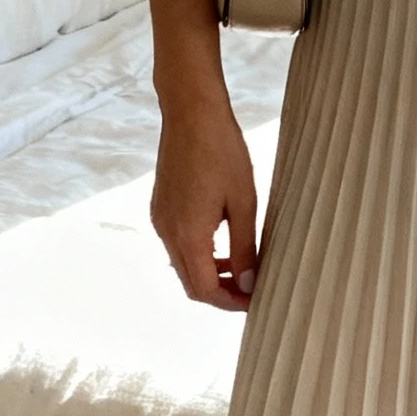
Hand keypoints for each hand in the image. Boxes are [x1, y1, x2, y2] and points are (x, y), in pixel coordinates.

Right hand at [150, 88, 259, 312]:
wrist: (191, 112)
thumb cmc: (222, 150)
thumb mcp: (244, 202)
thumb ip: (244, 248)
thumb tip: (247, 284)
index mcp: (188, 234)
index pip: (204, 290)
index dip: (230, 303)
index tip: (256, 301)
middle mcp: (167, 232)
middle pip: (191, 284)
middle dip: (221, 294)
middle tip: (252, 291)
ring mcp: (160, 220)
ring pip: (183, 266)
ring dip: (210, 274)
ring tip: (242, 268)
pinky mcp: (160, 208)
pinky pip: (177, 245)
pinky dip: (199, 255)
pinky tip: (223, 243)